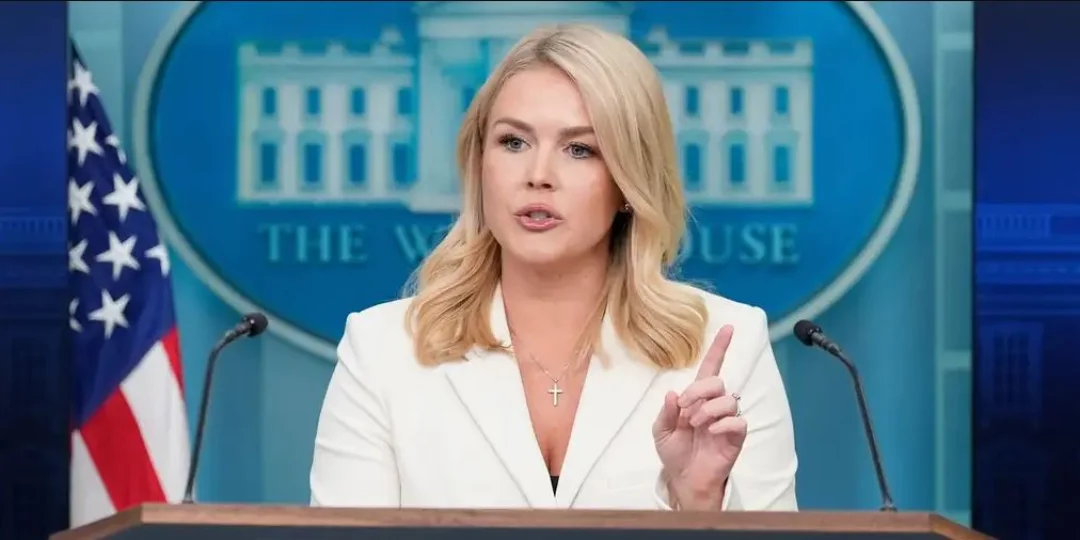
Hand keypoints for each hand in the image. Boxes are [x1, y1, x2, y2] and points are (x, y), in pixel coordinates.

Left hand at [652, 325, 747, 510]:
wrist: (684, 478)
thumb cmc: (675, 452)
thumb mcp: (660, 431)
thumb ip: (665, 412)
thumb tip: (673, 393)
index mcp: (697, 398)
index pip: (711, 368)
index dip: (719, 348)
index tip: (728, 328)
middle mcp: (715, 405)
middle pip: (716, 382)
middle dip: (698, 391)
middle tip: (684, 409)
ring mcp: (726, 420)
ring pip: (727, 400)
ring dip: (707, 410)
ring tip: (695, 425)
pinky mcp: (736, 436)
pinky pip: (737, 421)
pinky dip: (722, 423)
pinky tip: (711, 432)